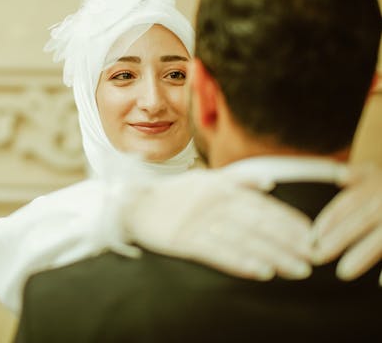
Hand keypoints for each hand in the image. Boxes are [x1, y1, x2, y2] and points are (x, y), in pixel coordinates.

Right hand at [124, 169, 312, 280]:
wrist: (136, 203)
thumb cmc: (175, 193)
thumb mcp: (206, 177)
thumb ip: (239, 180)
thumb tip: (269, 182)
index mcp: (221, 186)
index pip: (262, 204)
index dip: (288, 220)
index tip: (310, 235)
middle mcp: (214, 202)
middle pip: (258, 223)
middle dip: (288, 240)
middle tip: (312, 256)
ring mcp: (199, 221)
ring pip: (243, 239)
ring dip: (273, 255)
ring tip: (297, 269)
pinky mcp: (185, 240)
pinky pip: (217, 253)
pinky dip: (240, 262)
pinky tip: (261, 272)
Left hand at [312, 164, 381, 284]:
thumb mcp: (377, 172)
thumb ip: (358, 174)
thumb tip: (340, 176)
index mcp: (376, 185)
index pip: (349, 202)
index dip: (330, 219)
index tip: (312, 237)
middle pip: (362, 220)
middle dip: (339, 238)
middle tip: (318, 256)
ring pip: (381, 237)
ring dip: (363, 253)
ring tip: (343, 272)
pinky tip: (381, 283)